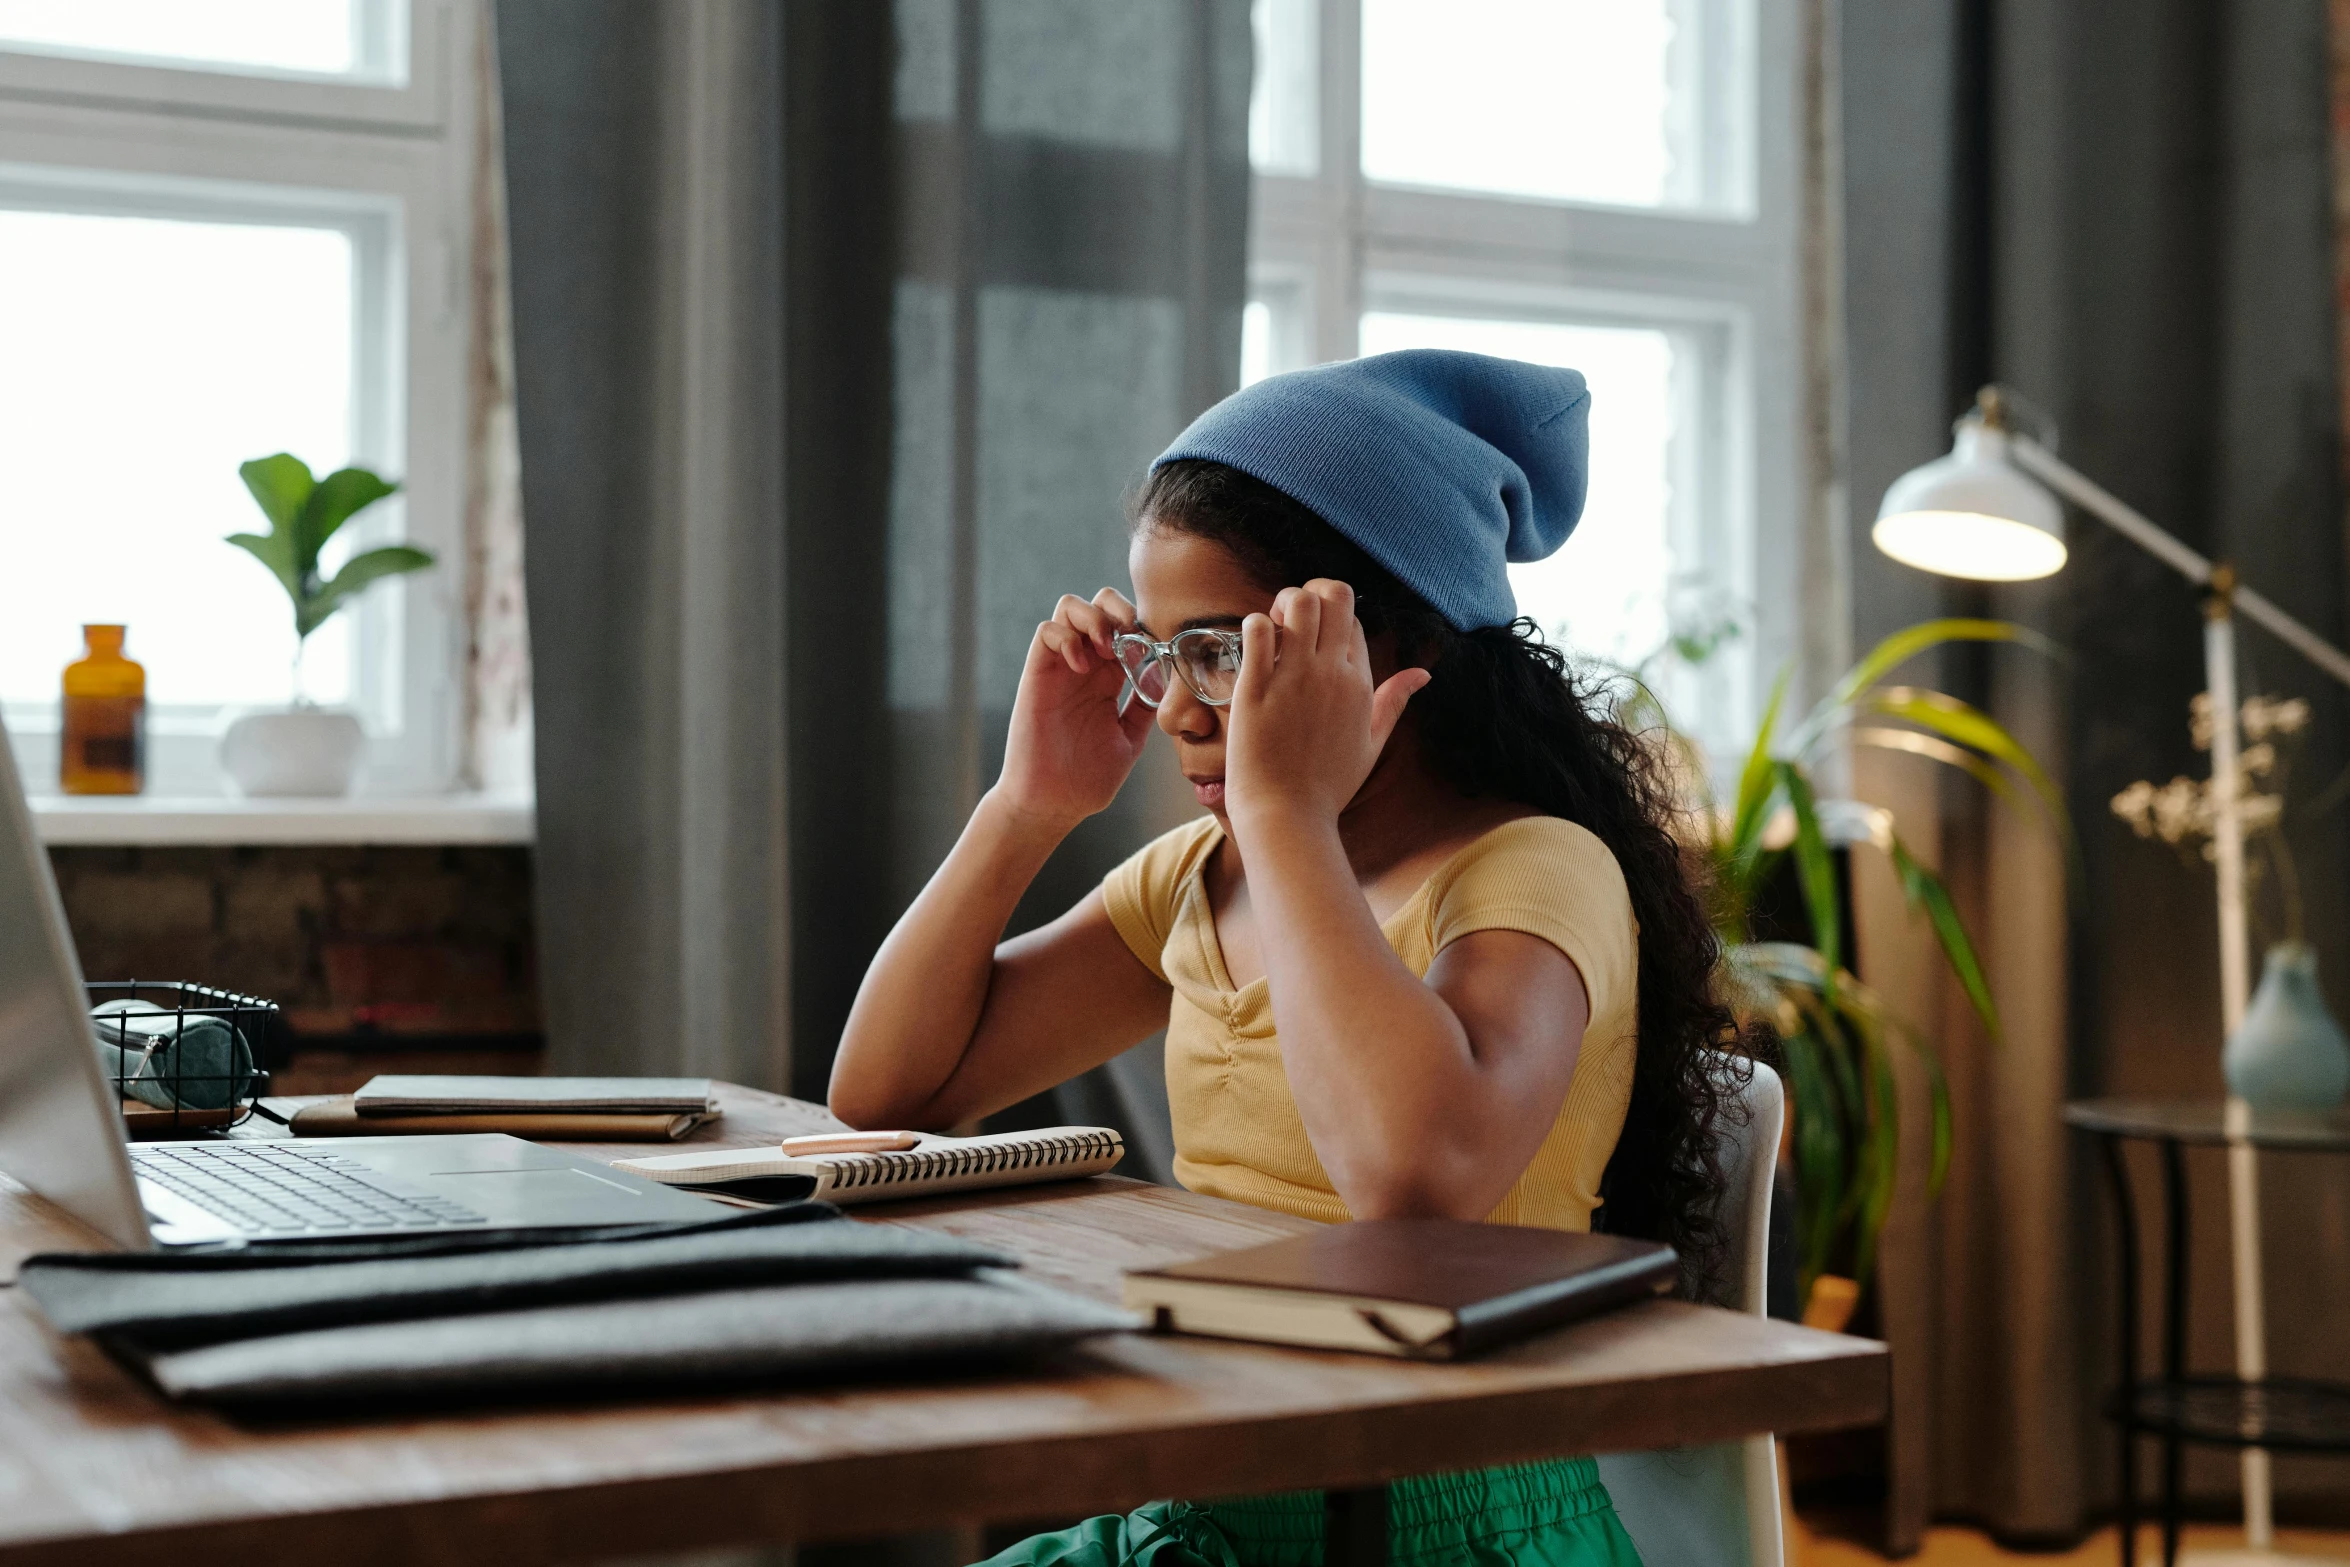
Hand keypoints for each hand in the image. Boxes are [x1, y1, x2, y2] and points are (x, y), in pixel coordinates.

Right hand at [993, 588, 1155, 827]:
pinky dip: (1067, 636)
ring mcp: (1060, 668)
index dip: (1144, 626)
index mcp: (1109, 680)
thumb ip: (1144, 707)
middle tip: (1132, 637)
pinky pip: (1046, 632)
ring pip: (1070, 607)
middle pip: (1099, 604)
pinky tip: (1083, 667)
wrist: (1052, 804)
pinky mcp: (1037, 675)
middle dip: (1119, 609)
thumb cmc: (1087, 779)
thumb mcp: (1129, 739)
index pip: (1126, 628)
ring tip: (1107, 646)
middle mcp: (1085, 667)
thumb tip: (1166, 677)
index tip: (1159, 649)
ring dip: (1093, 616)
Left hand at [1224, 579, 1429, 833]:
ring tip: (1273, 628)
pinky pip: (1258, 629)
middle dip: (1311, 593)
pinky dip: (1255, 624)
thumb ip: (1395, 702)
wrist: (1288, 815)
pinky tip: (1252, 644)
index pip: (1352, 620)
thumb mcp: (1372, 741)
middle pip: (1334, 596)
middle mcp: (1332, 673)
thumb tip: (1424, 673)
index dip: (1331, 617)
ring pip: (1299, 602)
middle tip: (1290, 619)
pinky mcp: (1257, 687)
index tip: (1310, 637)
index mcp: (1360, 683)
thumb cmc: (1327, 784)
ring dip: (1283, 603)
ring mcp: (1295, 677)